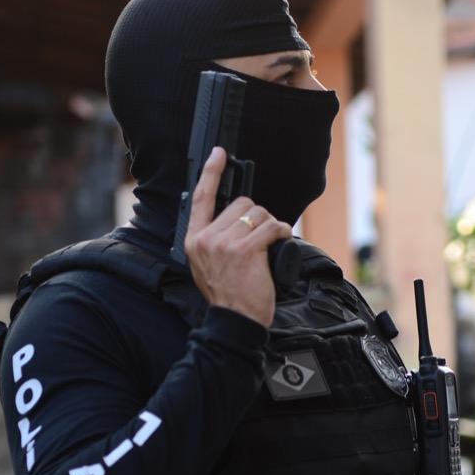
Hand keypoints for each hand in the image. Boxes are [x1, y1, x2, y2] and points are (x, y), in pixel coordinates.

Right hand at [185, 147, 291, 327]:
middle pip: (240, 203)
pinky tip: (279, 243)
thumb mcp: (207, 265)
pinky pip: (270, 227)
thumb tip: (234, 217)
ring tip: (267, 246)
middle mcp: (206, 239)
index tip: (219, 154)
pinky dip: (281, 231)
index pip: (200, 198)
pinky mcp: (245, 250)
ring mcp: (224, 244)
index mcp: (193, 240)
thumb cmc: (227, 295)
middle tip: (259, 239)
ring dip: (270, 226)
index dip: (211, 173)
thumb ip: (213, 240)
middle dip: (256, 217)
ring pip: (258, 213)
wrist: (235, 320)